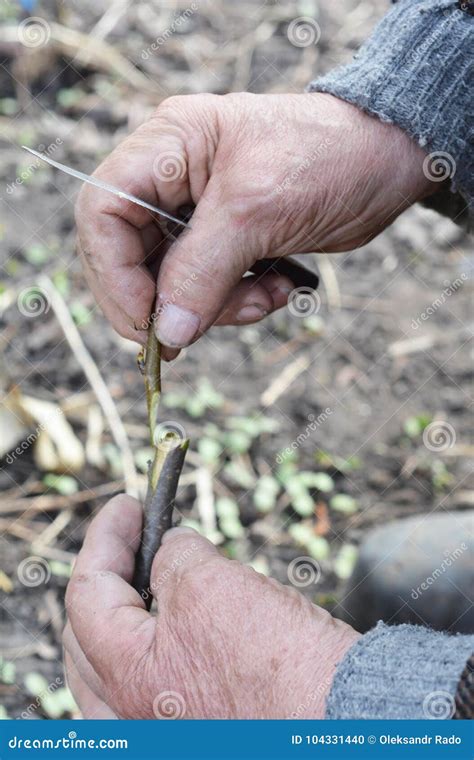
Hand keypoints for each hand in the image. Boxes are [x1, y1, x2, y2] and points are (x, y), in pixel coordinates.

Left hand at [63, 495, 358, 718]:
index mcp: (128, 676)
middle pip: (89, 630)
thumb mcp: (213, 584)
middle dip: (109, 572)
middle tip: (137, 535)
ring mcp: (158, 727)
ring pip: (111, 664)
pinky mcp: (190, 729)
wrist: (343, 714)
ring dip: (125, 611)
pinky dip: (149, 644)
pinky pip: (145, 685)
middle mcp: (132, 713)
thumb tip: (169, 547)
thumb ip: (175, 556)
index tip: (128, 505)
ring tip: (151, 575)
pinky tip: (173, 623)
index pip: (88, 591)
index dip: (106, 536)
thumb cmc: (281, 660)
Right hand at [75, 92, 432, 352]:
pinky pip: (211, 289)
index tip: (145, 320)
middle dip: (166, 301)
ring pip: (173, 282)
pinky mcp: (229, 242)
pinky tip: (278, 290)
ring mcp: (200, 214)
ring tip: (262, 299)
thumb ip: (202, 271)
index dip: (113, 272)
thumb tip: (165, 331)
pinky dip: (240, 302)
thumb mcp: (256, 210)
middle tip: (187, 337)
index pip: (103, 212)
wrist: (388, 160)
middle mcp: (173, 180)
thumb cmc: (327, 157)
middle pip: (131, 256)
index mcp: (166, 147)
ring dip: (215, 307)